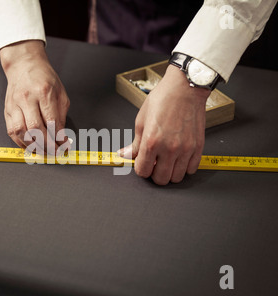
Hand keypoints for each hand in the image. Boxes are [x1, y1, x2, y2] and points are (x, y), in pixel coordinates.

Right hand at [0, 40, 69, 153]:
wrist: (23, 65)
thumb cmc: (44, 78)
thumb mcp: (60, 93)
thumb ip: (61, 115)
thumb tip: (62, 136)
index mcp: (43, 92)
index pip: (51, 121)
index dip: (58, 138)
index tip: (64, 146)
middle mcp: (27, 99)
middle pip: (35, 129)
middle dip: (47, 145)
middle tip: (55, 153)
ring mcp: (15, 105)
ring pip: (22, 132)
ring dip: (33, 146)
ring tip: (43, 152)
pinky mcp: (7, 110)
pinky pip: (12, 131)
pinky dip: (21, 142)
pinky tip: (30, 146)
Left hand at [118, 65, 210, 184]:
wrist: (185, 88)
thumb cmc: (163, 99)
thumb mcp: (141, 121)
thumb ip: (135, 143)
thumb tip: (125, 155)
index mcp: (152, 142)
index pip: (143, 171)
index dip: (141, 169)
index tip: (142, 163)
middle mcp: (169, 148)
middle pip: (161, 179)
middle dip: (154, 174)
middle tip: (154, 164)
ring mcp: (186, 149)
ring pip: (177, 177)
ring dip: (170, 172)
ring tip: (167, 161)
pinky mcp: (198, 147)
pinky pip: (192, 169)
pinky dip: (184, 167)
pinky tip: (179, 158)